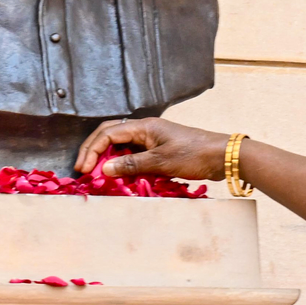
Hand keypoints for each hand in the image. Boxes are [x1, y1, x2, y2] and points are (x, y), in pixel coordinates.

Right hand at [73, 117, 229, 179]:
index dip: (92, 150)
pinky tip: (119, 177)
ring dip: (107, 159)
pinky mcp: (159, 151)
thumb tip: (104, 169)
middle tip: (83, 170)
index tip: (83, 168)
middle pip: (110, 136)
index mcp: (144, 126)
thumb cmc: (194, 154)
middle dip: (94, 152)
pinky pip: (134, 155)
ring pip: (121, 146)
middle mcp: (145, 130)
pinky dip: (123, 165)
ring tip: (97, 176)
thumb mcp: (161, 162)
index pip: (108, 133)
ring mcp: (152, 140)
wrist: (222, 156)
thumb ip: (132, 165)